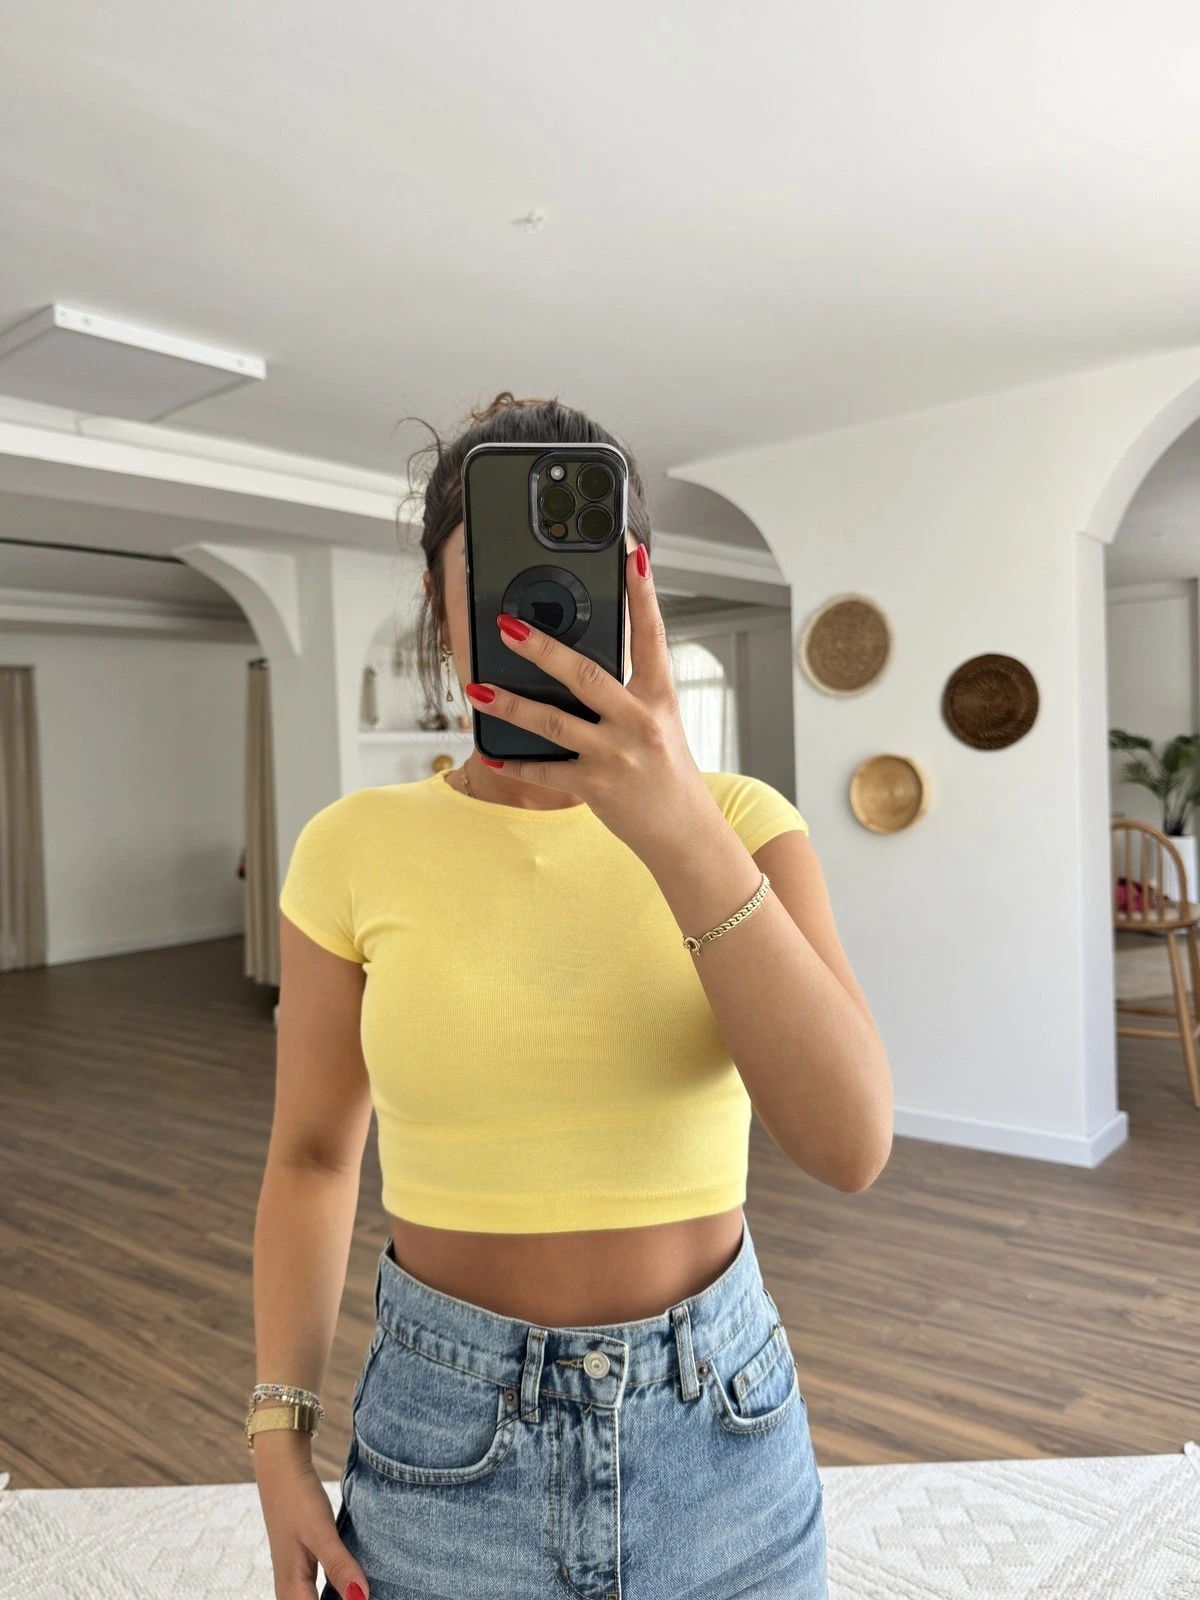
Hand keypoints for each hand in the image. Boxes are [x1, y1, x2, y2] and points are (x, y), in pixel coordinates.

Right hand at [255, 1450, 368, 1599]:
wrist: (281, 1472)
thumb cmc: (299, 1500)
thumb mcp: (321, 1532)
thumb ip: (340, 1567)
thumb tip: (361, 1599)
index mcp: (292, 1589)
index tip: (363, 1598)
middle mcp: (288, 1591)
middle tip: (365, 1594)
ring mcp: (291, 1580)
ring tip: (359, 1594)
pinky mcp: (297, 1568)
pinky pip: (312, 1596)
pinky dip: (331, 1596)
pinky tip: (348, 1589)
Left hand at [464, 542, 720, 860]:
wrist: (688, 835)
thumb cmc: (669, 775)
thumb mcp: (660, 724)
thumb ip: (626, 694)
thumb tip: (574, 664)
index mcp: (659, 697)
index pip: (652, 634)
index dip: (643, 592)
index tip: (632, 554)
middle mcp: (639, 721)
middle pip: (585, 674)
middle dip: (542, 649)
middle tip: (507, 626)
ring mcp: (617, 755)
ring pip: (553, 721)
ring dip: (510, 704)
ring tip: (478, 688)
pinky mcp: (596, 788)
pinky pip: (545, 772)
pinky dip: (515, 762)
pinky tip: (491, 752)